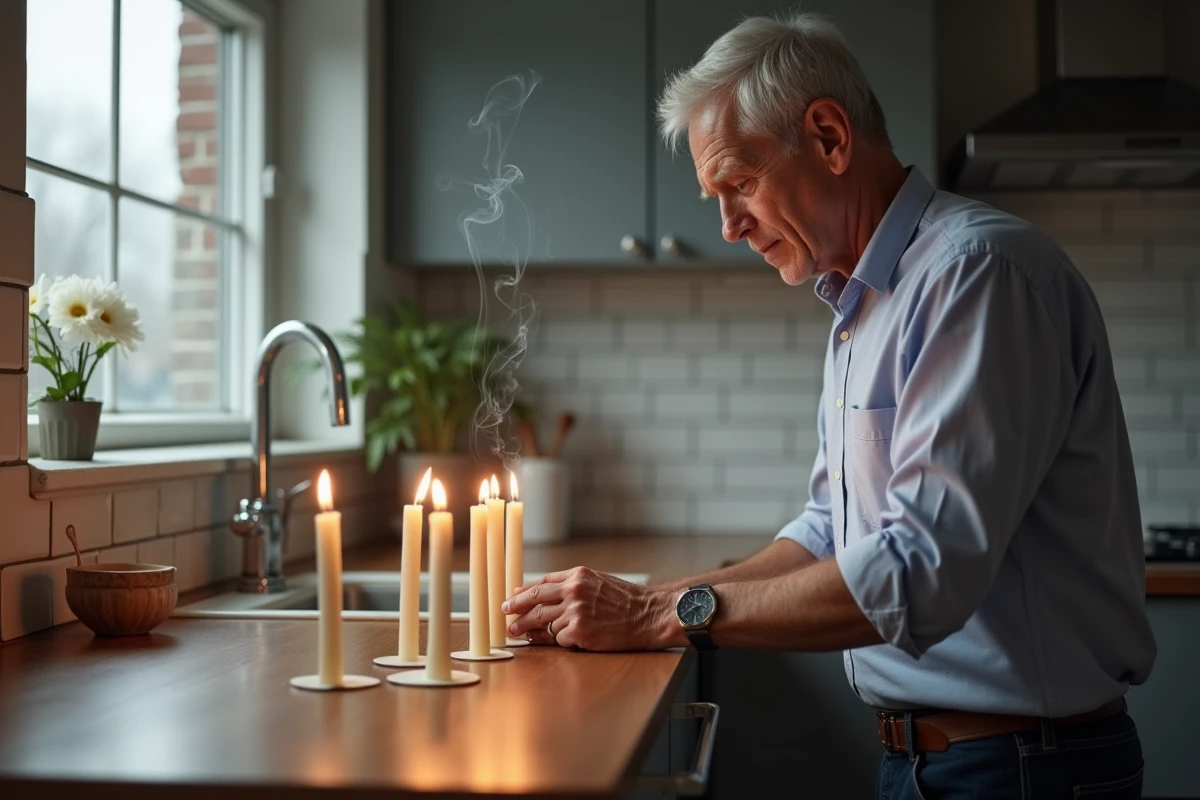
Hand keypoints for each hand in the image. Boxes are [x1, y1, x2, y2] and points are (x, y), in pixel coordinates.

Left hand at [502, 566, 675, 650]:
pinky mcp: (580, 632)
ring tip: (534, 637)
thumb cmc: (625, 601)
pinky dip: (563, 641)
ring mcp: (576, 611)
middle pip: (535, 602)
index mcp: (577, 575)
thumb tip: (531, 590)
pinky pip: (559, 639)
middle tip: (508, 623)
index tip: (510, 602)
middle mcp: (574, 590)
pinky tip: (575, 639)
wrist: (650, 615)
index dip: (522, 594)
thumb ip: (565, 585)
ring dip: (543, 632)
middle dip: (517, 613)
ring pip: (546, 624)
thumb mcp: (596, 583)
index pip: (541, 583)